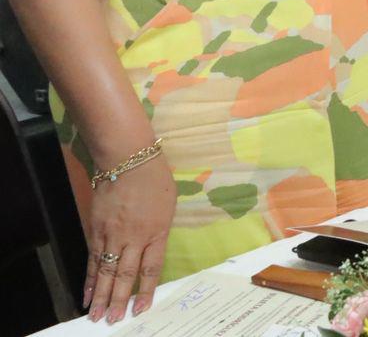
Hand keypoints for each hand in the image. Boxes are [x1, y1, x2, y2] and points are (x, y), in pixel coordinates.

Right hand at [84, 151, 175, 322]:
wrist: (128, 160)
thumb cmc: (155, 180)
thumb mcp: (168, 206)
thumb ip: (160, 230)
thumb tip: (154, 247)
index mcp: (157, 232)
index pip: (151, 268)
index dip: (146, 291)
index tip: (142, 309)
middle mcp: (134, 237)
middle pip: (125, 274)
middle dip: (119, 300)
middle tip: (114, 320)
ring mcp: (112, 234)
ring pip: (105, 271)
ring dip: (100, 295)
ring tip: (96, 315)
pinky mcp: (95, 229)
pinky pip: (92, 258)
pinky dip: (88, 278)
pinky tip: (86, 293)